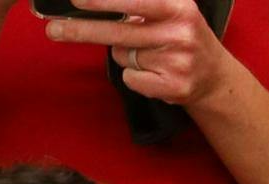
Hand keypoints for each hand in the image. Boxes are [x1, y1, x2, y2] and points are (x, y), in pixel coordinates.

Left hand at [44, 0, 234, 106]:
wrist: (214, 77)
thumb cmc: (182, 37)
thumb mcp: (171, 10)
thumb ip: (141, 6)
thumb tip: (95, 5)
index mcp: (178, 8)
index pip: (136, 2)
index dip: (104, 2)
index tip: (77, 0)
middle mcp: (179, 34)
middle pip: (119, 34)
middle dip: (82, 31)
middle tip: (54, 30)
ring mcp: (177, 63)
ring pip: (123, 56)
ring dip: (125, 55)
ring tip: (149, 54)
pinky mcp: (173, 88)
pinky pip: (131, 79)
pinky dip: (134, 76)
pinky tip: (153, 73)